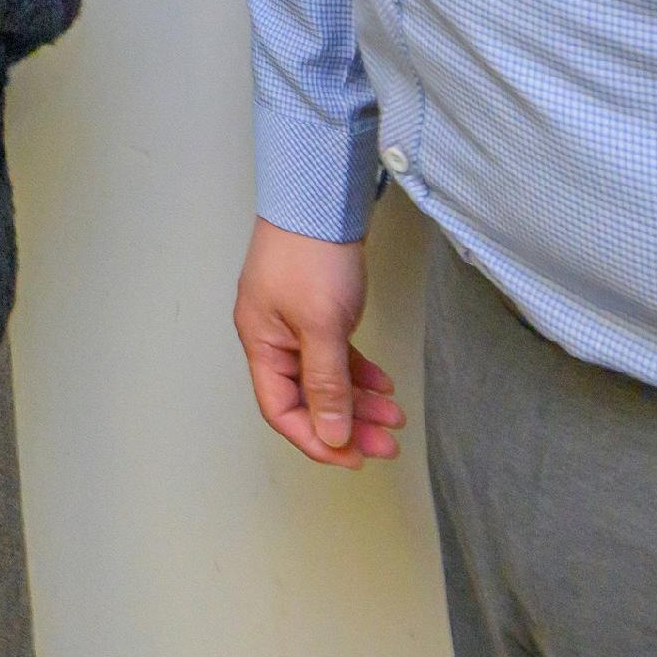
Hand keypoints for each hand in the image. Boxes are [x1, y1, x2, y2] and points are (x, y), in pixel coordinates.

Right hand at [234, 218, 402, 464]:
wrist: (322, 200)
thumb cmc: (312, 257)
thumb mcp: (321, 327)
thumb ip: (327, 384)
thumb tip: (331, 434)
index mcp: (261, 344)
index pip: (282, 410)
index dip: (317, 440)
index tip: (354, 457)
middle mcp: (273, 338)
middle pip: (307, 399)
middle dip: (347, 424)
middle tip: (386, 443)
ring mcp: (294, 323)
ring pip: (326, 379)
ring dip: (359, 401)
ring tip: (394, 416)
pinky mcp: (316, 310)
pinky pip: (335, 356)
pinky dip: (358, 373)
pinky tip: (383, 384)